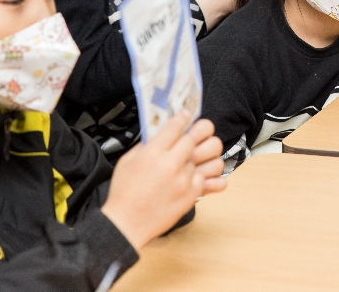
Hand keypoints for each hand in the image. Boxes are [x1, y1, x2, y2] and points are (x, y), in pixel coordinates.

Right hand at [101, 112, 226, 250]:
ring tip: (201, 156)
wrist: (127, 223)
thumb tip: (162, 133)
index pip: (176, 126)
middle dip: (200, 130)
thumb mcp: (128, 161)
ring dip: (209, 154)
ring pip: (212, 157)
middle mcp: (172, 164)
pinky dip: (209, 176)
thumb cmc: (124, 193)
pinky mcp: (192, 195)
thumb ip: (147, 144)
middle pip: (197, 136)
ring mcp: (184, 180)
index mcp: (154, 152)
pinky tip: (202, 174)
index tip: (186, 116)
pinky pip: (213, 179)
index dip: (183, 117)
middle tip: (198, 132)